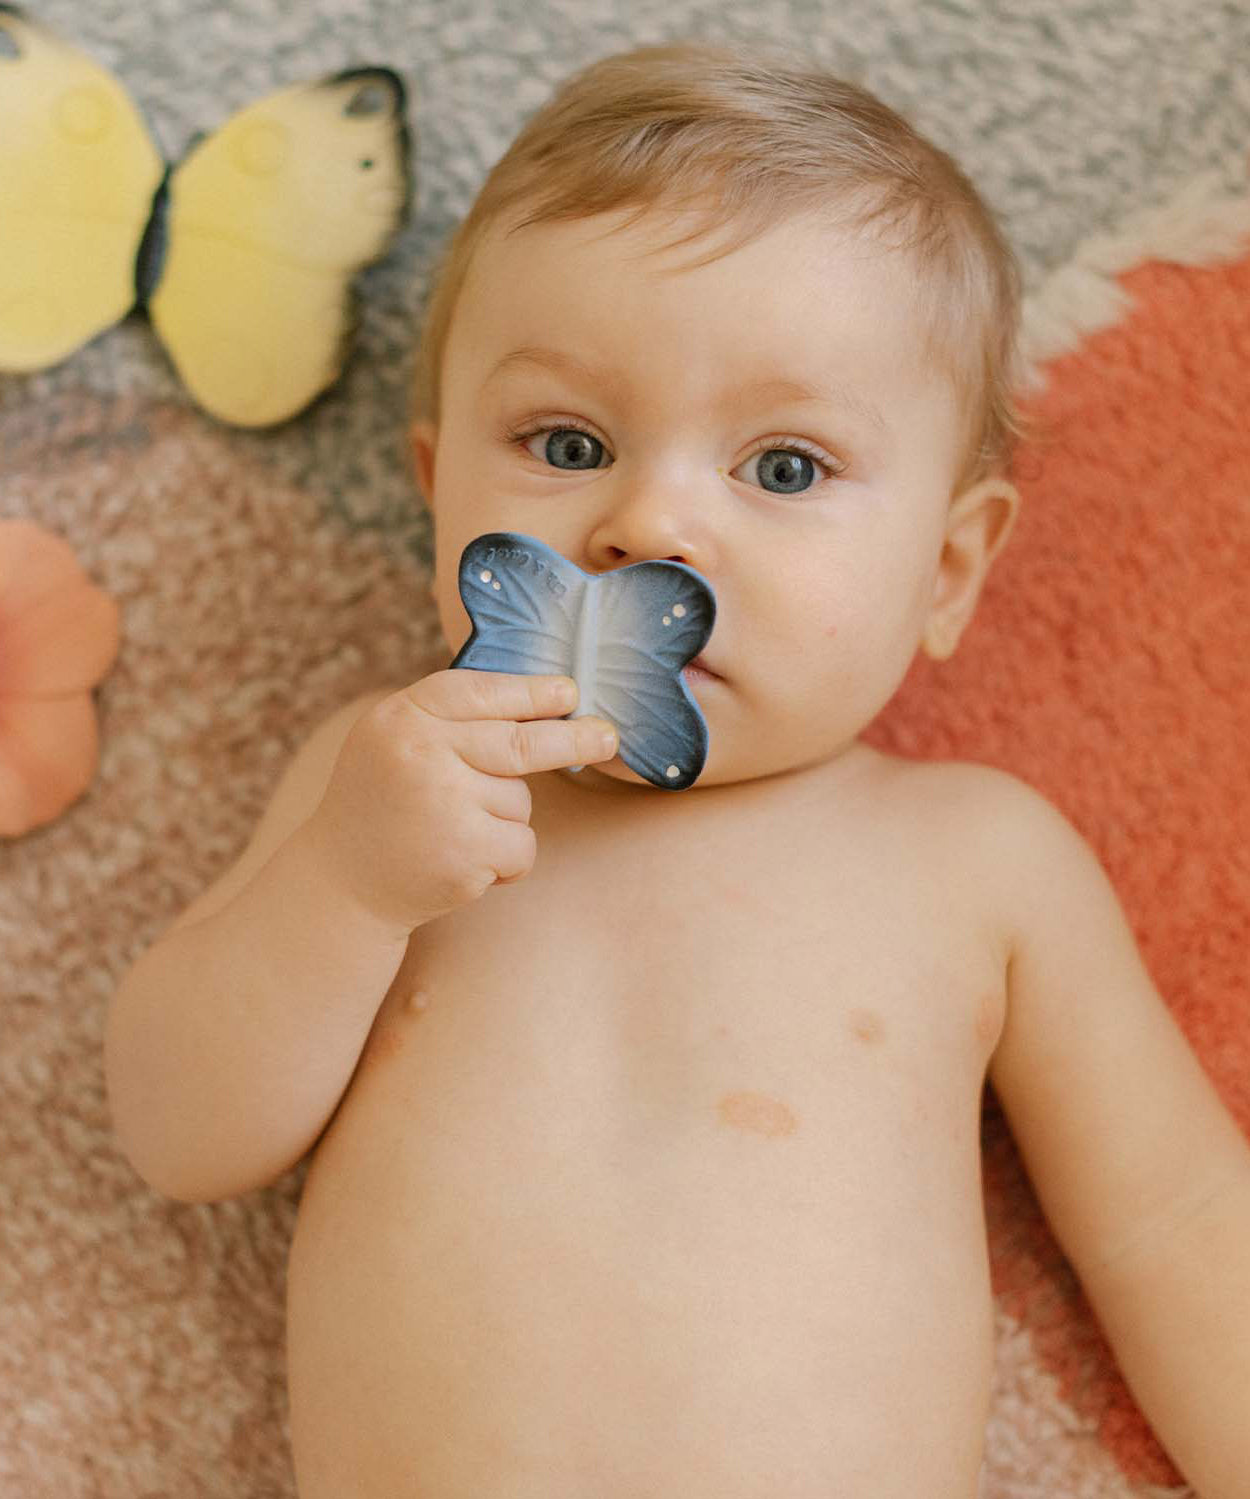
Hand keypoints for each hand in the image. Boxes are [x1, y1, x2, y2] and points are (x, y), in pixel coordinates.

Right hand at [303, 671, 616, 932]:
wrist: (341, 882)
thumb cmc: (382, 803)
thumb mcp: (395, 740)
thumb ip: (449, 719)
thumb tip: (543, 702)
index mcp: (402, 716)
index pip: (481, 692)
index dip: (532, 692)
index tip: (570, 693)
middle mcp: (421, 753)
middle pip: (521, 743)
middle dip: (574, 740)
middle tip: (607, 738)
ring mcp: (443, 804)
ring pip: (521, 801)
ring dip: (504, 820)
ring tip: (453, 832)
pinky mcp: (464, 854)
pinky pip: (522, 844)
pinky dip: (508, 859)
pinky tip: (466, 863)